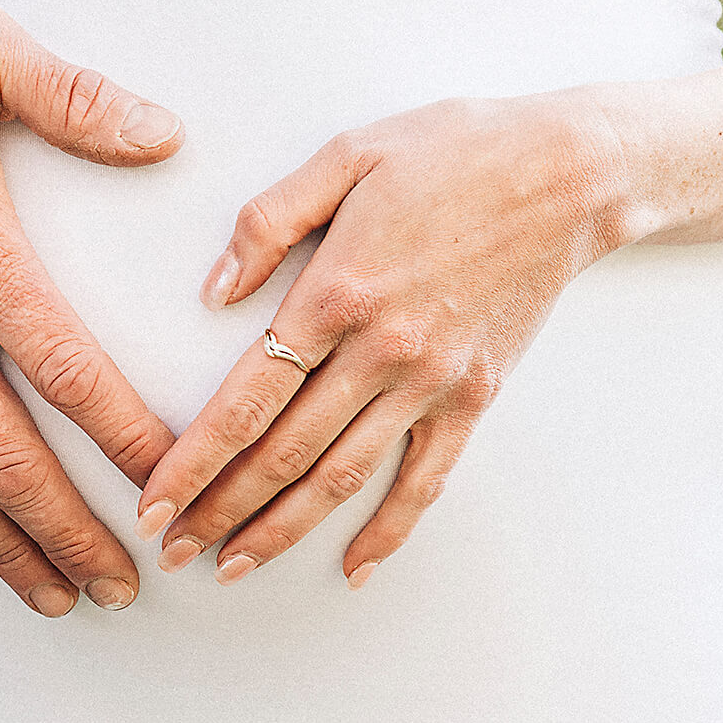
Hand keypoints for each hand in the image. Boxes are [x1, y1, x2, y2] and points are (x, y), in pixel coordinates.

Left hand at [134, 94, 631, 586]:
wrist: (568, 174)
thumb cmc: (454, 153)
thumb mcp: (346, 156)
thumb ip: (269, 221)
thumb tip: (213, 290)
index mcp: (336, 293)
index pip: (245, 400)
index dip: (192, 461)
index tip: (153, 502)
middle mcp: (381, 352)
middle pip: (283, 454)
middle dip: (219, 509)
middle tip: (171, 550)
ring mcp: (431, 382)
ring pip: (341, 478)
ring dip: (281, 530)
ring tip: (231, 567)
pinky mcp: (474, 398)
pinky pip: (425, 481)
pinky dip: (388, 532)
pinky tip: (352, 570)